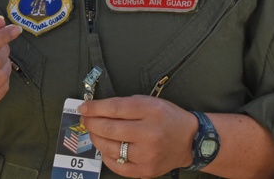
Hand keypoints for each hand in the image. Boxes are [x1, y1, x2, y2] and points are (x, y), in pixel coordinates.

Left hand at [79, 95, 196, 177]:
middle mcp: (149, 133)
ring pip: (110, 148)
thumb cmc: (168, 118)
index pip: (116, 108)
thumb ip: (126, 105)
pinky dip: (106, 156)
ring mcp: (147, 154)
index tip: (84, 107)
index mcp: (151, 110)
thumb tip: (98, 109)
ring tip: (94, 133)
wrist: (190, 141)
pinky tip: (105, 148)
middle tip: (86, 120)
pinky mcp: (145, 170)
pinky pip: (117, 165)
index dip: (95, 108)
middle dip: (92, 123)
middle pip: (110, 129)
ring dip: (96, 139)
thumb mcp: (151, 103)